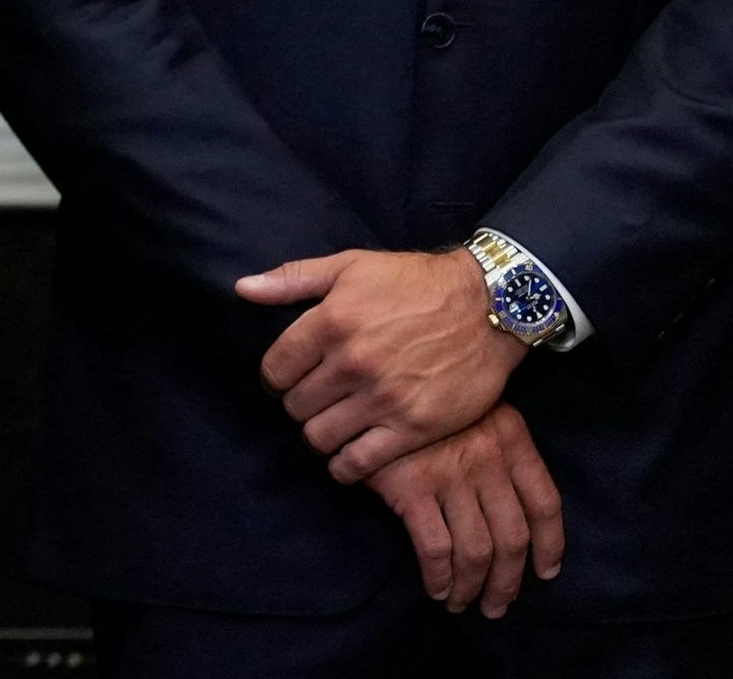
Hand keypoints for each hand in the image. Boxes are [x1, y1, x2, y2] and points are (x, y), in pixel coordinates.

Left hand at [240, 247, 521, 481]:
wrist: (489, 307)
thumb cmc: (415, 282)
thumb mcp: (351, 266)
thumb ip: (293, 279)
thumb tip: (243, 289)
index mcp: (330, 322)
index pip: (275, 370)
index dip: (275, 379)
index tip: (286, 380)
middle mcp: (353, 363)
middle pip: (295, 405)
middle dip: (298, 405)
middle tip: (313, 402)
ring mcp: (384, 398)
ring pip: (320, 436)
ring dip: (318, 434)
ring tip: (330, 425)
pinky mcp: (415, 427)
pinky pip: (360, 463)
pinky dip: (345, 466)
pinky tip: (347, 456)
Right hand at [368, 403, 564, 614]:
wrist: (372, 373)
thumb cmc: (422, 393)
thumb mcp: (473, 407)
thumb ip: (497, 447)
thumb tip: (511, 505)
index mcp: (510, 437)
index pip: (545, 502)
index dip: (551, 544)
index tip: (545, 572)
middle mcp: (487, 459)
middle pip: (513, 537)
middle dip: (508, 581)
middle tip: (497, 605)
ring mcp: (450, 474)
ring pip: (477, 550)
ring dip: (473, 587)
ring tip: (463, 603)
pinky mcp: (410, 487)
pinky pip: (435, 547)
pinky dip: (439, 576)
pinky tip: (436, 588)